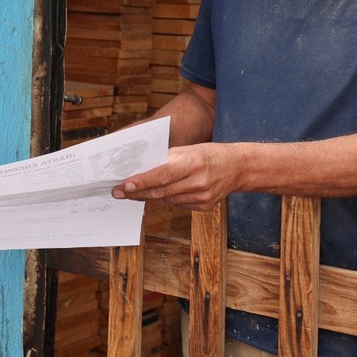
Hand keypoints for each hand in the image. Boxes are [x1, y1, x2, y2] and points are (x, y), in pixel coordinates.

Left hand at [110, 143, 239, 210]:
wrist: (238, 167)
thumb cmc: (209, 154)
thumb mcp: (188, 149)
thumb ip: (166, 159)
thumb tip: (140, 170)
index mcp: (194, 162)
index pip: (161, 175)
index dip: (141, 182)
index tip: (123, 185)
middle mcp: (198, 182)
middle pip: (161, 191)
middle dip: (136, 192)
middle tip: (118, 192)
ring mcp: (202, 197)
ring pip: (166, 200)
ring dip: (147, 197)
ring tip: (131, 193)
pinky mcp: (204, 207)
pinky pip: (177, 204)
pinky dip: (164, 199)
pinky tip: (154, 195)